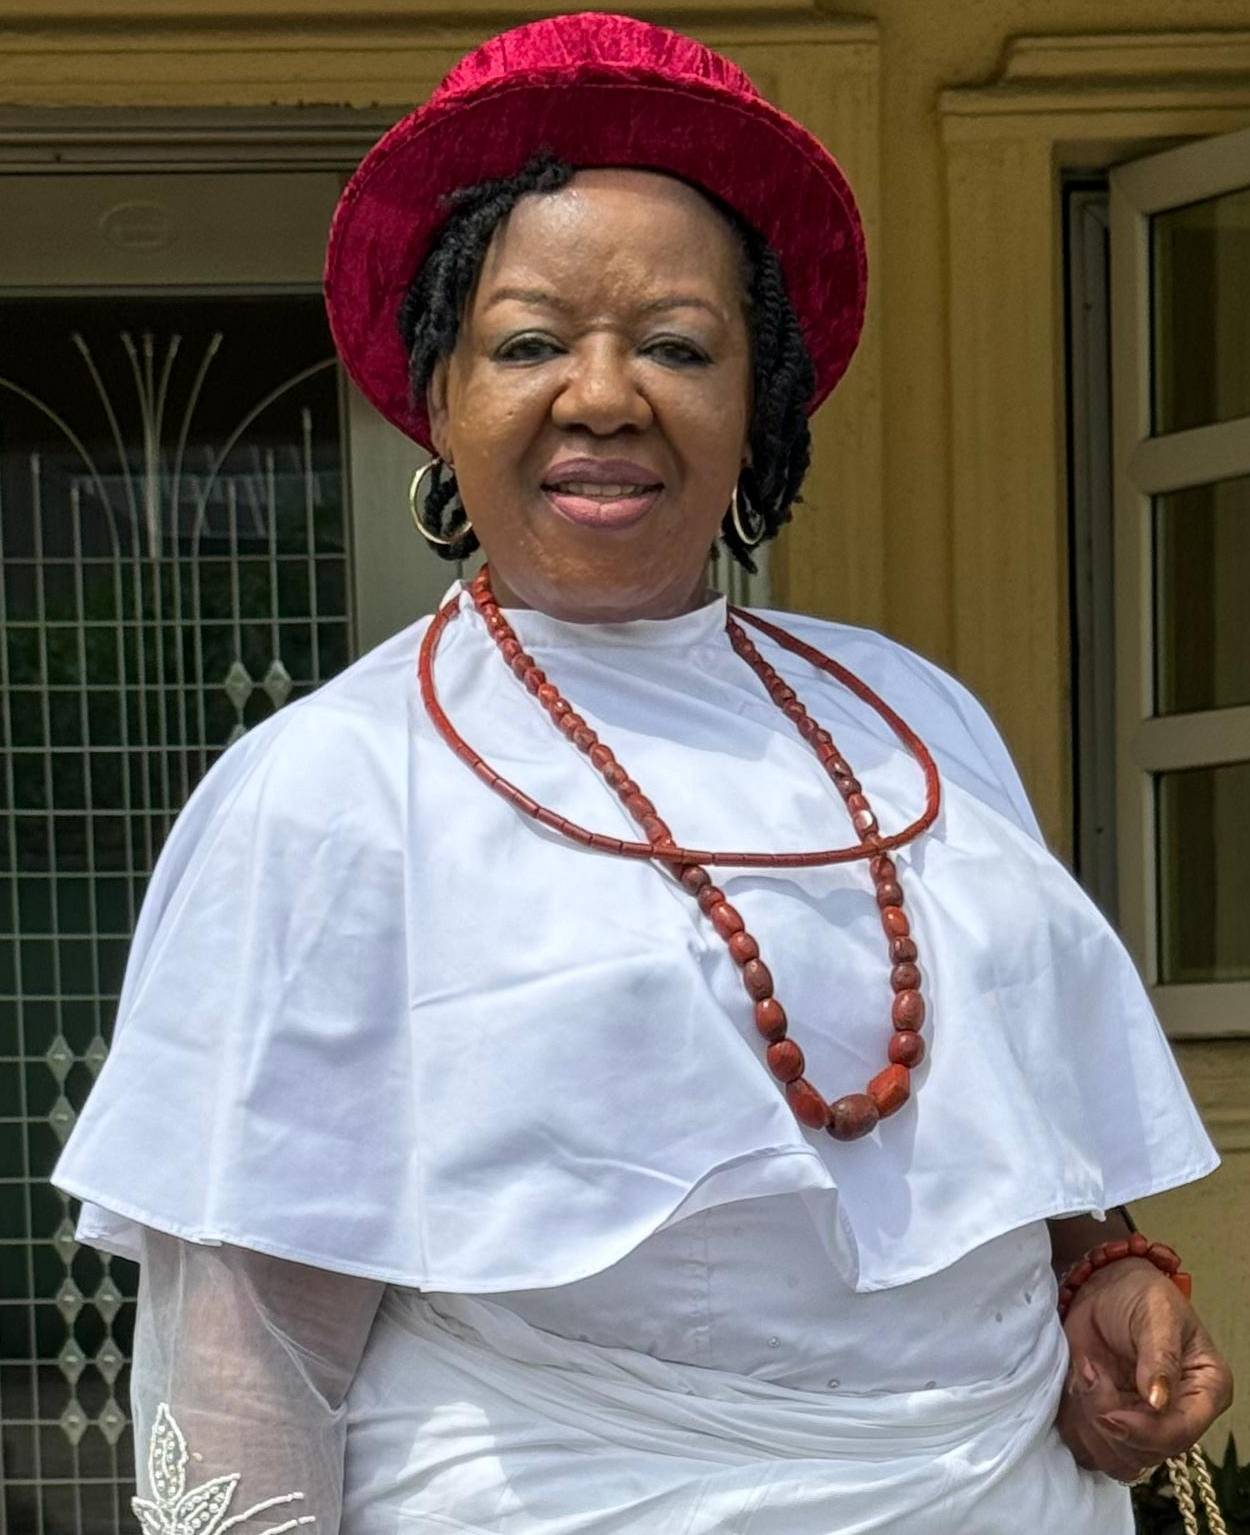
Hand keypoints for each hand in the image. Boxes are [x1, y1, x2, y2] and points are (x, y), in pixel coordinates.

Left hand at [1055, 1258, 1232, 1482]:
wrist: (1106, 1286)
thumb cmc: (1141, 1295)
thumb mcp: (1157, 1314)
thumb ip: (1159, 1357)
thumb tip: (1159, 1402)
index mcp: (1204, 1392)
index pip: (1180, 1434)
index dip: (1144, 1433)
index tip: (1110, 1414)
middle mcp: (1176, 1417)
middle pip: (1144, 1454)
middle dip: (1108, 1420)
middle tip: (1089, 1372)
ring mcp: (1141, 1423)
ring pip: (1114, 1458)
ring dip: (1087, 1422)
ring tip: (1084, 1372)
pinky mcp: (1108, 1422)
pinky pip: (1086, 1446)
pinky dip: (1072, 1421)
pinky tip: (1075, 1382)